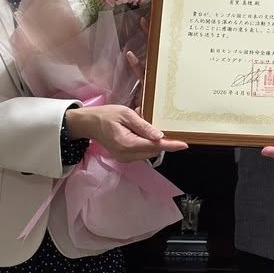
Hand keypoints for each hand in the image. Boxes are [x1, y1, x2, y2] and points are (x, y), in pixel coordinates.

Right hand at [66, 103, 187, 162]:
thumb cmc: (106, 116)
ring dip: (153, 141)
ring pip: (148, 152)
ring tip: (142, 125)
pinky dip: (146, 143)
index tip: (183, 144)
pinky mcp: (125, 157)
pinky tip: (140, 132)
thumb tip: (160, 136)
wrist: (89, 124)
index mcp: (127, 144)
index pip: (154, 146)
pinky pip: (142, 152)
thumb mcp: (125, 114)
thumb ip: (143, 126)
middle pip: (153, 150)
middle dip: (161, 140)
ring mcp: (125, 158)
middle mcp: (127, 155)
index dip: (170, 145)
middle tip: (161, 124)